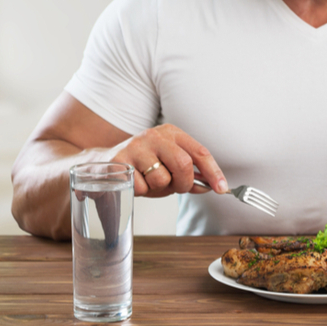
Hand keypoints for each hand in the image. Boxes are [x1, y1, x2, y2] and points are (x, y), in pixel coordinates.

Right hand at [109, 124, 227, 197]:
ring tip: (149, 182)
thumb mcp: (169, 167)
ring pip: (161, 179)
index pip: (200, 152)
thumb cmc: (143, 166)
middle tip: (175, 188)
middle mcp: (155, 135)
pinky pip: (141, 187)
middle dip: (183, 184)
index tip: (222, 189)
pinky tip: (134, 182)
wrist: (104, 163)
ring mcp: (136, 146)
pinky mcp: (120, 160)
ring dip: (159, 189)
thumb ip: (190, 176)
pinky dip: (141, 191)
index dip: (214, 172)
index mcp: (172, 133)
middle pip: (183, 164)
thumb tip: (210, 187)